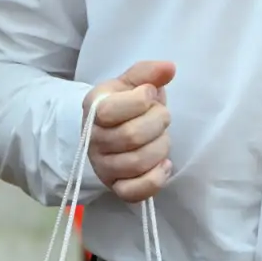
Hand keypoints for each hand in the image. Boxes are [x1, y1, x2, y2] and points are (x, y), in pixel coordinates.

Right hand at [81, 61, 175, 201]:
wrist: (110, 130)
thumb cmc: (124, 105)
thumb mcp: (131, 83)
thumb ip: (148, 73)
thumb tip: (169, 67)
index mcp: (94, 108)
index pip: (112, 110)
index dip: (140, 100)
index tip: (149, 93)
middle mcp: (93, 139)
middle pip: (131, 136)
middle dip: (158, 122)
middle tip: (162, 116)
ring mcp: (102, 166)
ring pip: (137, 163)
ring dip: (161, 147)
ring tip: (162, 137)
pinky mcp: (115, 187)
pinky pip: (134, 192)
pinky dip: (156, 178)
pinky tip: (164, 164)